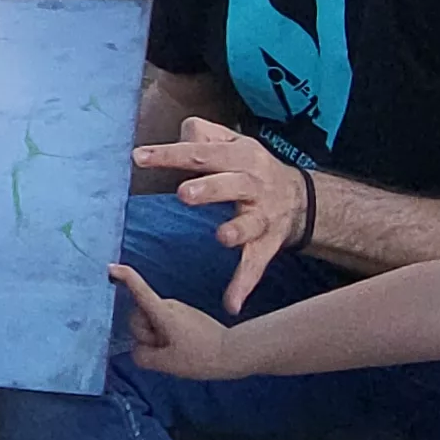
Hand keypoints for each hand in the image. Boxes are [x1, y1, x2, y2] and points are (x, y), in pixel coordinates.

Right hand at [115, 264, 243, 380]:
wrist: (233, 352)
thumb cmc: (200, 357)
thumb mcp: (166, 363)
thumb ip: (142, 356)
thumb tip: (137, 350)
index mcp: (163, 312)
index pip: (139, 290)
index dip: (124, 278)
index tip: (110, 268)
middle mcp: (168, 305)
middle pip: (139, 317)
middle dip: (144, 334)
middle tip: (165, 350)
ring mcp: (177, 310)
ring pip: (150, 323)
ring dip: (155, 338)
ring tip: (177, 351)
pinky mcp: (184, 316)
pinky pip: (162, 325)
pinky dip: (164, 337)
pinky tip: (181, 349)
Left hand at [136, 116, 308, 311]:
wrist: (300, 198)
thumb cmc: (249, 167)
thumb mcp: (232, 142)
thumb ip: (203, 135)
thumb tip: (179, 137)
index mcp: (240, 156)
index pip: (200, 152)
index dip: (170, 154)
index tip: (139, 158)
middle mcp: (253, 184)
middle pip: (230, 183)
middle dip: (209, 188)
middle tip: (184, 194)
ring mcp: (262, 216)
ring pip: (250, 224)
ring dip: (237, 231)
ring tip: (222, 237)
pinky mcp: (267, 244)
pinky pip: (256, 264)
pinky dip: (244, 283)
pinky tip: (231, 303)